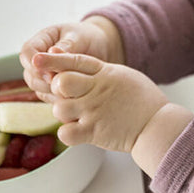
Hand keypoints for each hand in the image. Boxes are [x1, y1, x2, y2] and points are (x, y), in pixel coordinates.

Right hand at [19, 18, 122, 95]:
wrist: (99, 46)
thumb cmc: (88, 37)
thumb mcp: (78, 37)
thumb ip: (66, 46)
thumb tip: (51, 53)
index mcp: (41, 40)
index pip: (27, 52)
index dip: (34, 64)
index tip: (49, 72)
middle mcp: (38, 58)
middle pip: (29, 73)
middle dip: (43, 81)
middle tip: (61, 85)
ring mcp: (42, 73)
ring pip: (37, 87)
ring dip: (50, 91)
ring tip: (69, 91)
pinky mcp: (51, 86)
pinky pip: (48, 96)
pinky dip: (57, 98)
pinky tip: (71, 97)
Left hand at [33, 51, 171, 153]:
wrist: (157, 125)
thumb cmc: (143, 99)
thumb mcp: (122, 75)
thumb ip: (101, 72)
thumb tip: (81, 69)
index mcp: (104, 73)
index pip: (73, 61)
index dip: (52, 59)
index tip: (36, 59)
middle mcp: (96, 90)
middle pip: (61, 82)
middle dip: (56, 88)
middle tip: (65, 95)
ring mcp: (93, 111)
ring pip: (59, 108)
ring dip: (63, 112)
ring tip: (75, 115)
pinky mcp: (93, 132)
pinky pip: (66, 133)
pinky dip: (68, 133)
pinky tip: (77, 131)